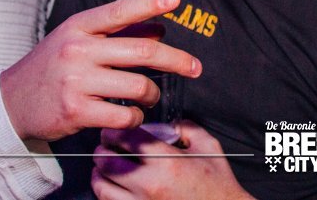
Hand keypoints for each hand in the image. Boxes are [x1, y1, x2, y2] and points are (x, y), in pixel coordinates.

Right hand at [0, 0, 201, 142]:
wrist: (12, 102)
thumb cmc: (53, 66)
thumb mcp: (77, 40)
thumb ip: (116, 34)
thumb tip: (159, 29)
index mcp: (79, 27)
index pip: (119, 11)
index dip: (149, 4)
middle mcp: (78, 50)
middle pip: (142, 51)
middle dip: (176, 60)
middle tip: (194, 67)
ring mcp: (77, 82)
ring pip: (138, 86)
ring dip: (151, 94)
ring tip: (147, 96)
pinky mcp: (77, 111)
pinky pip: (124, 115)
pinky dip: (135, 118)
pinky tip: (129, 115)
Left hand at [91, 122, 253, 199]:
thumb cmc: (217, 186)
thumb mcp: (208, 148)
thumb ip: (188, 129)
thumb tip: (169, 124)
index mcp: (168, 162)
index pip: (127, 138)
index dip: (115, 130)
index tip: (113, 130)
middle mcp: (151, 184)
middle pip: (108, 161)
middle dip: (103, 149)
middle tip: (105, 145)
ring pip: (103, 186)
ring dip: (99, 172)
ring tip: (103, 165)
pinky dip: (106, 192)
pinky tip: (111, 186)